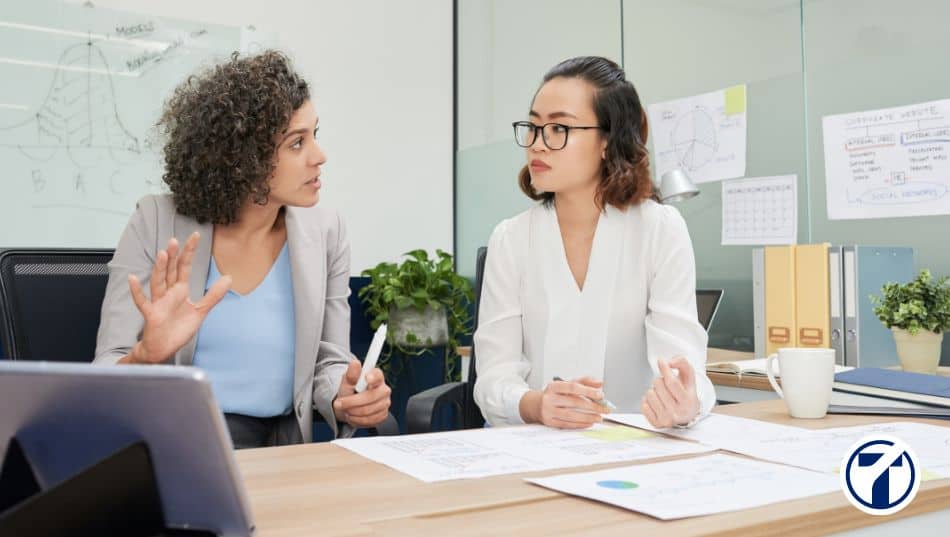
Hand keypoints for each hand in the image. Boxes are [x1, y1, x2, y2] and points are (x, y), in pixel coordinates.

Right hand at [125, 233, 230, 363]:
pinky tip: (132, 279)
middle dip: (173, 256)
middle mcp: (168, 293)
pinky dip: (137, 291)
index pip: (184, 267)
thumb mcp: (201, 311)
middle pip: (170, 271)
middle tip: (174, 240)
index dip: (189, 252)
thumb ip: (213, 295)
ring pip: (158, 282)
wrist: (164, 348)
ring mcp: (158, 302)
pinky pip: (142, 301)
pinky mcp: (151, 314)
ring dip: (159, 269)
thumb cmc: (178, 329)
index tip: (194, 236)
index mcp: (180, 291)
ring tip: (162, 254)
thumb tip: (229, 278)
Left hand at [333, 360, 391, 427]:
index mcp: (377, 377)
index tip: (366, 378)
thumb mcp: (347, 383)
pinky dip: (357, 420)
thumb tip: (355, 363)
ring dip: (352, 412)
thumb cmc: (350, 392)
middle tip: (338, 403)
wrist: (350, 407)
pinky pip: (369, 420)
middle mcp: (384, 390)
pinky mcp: (383, 415)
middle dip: (352, 402)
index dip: (373, 377)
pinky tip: (353, 415)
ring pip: (368, 411)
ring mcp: (385, 403)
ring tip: (346, 409)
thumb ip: (351, 374)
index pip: (378, 376)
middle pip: (371, 397)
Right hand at [533, 376, 610, 428]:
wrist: (535, 405)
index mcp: (554, 386)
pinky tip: (589, 423)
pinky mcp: (549, 422)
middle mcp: (549, 398)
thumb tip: (600, 383)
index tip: (600, 395)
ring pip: (571, 415)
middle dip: (592, 406)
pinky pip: (567, 424)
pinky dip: (580, 424)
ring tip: (599, 417)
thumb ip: (584, 382)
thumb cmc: (554, 394)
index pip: (573, 387)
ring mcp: (548, 411)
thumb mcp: (566, 384)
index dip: (588, 391)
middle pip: (574, 402)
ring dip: (588, 417)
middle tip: (604, 409)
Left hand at [640, 357, 699, 427]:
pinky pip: (643, 404)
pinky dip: (648, 400)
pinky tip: (657, 401)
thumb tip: (670, 362)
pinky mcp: (656, 423)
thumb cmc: (686, 393)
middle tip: (666, 385)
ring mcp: (666, 419)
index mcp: (687, 401)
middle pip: (659, 385)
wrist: (687, 414)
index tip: (661, 361)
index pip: (672, 383)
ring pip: (649, 393)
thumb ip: (683, 363)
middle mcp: (677, 413)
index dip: (665, 369)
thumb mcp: (689, 377)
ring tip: (662, 394)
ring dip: (654, 390)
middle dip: (660, 379)